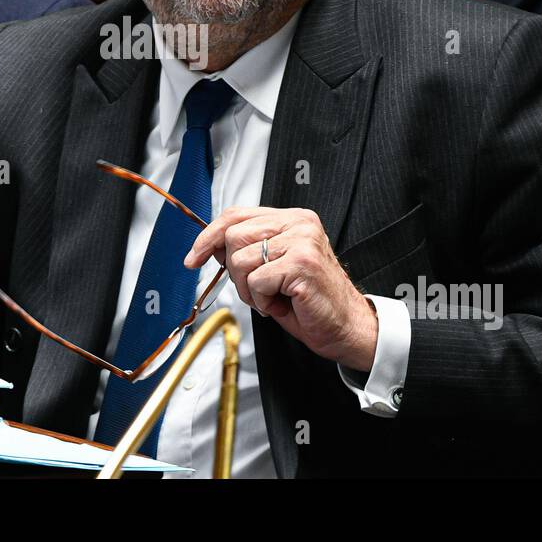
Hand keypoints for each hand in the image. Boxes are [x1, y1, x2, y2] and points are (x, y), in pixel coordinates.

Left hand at [185, 206, 378, 371]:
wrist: (347, 328)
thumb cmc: (311, 302)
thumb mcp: (273, 269)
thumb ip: (248, 250)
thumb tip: (211, 246)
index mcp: (292, 219)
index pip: (236, 214)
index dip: (209, 236)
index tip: (194, 256)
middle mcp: (298, 223)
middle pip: (233, 235)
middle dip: (234, 272)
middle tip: (257, 291)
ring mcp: (301, 241)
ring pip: (240, 259)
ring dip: (249, 290)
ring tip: (273, 298)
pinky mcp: (301, 263)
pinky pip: (256, 281)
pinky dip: (263, 301)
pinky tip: (283, 304)